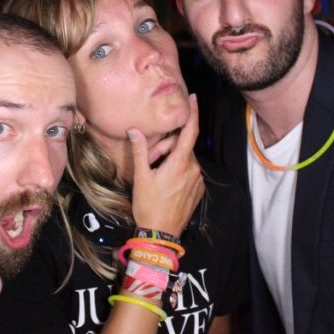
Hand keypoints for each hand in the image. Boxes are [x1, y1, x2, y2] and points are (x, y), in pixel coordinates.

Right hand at [129, 94, 204, 237]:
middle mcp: (194, 169)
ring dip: (171, 160)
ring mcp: (198, 181)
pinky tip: (165, 183)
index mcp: (181, 163)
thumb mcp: (141, 177)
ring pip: (185, 160)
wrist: (161, 235)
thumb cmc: (149, 205)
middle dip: (165, 148)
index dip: (193, 112)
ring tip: (155, 174)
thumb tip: (134, 130)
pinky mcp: (199, 191)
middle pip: (182, 147)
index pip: (191, 131)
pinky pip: (189, 172)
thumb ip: (140, 150)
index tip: (193, 98)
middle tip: (149, 161)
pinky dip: (178, 171)